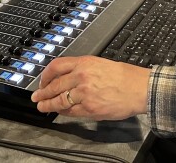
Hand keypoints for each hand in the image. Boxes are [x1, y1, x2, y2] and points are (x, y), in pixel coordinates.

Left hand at [30, 55, 149, 119]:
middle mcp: (81, 77)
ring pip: (59, 100)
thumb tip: (66, 78)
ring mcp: (84, 94)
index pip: (56, 66)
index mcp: (84, 63)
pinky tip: (59, 112)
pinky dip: (63, 113)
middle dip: (43, 92)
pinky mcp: (89, 108)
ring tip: (42, 107)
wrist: (138, 88)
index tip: (42, 81)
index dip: (45, 75)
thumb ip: (81, 69)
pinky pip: (71, 112)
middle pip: (54, 85)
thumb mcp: (99, 64)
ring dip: (48, 105)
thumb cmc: (123, 76)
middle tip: (36, 97)